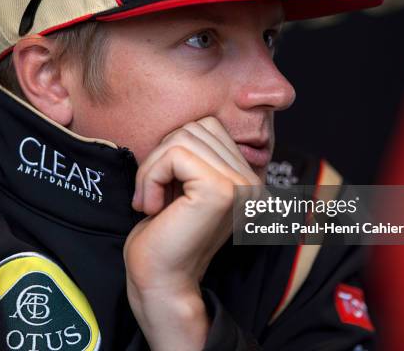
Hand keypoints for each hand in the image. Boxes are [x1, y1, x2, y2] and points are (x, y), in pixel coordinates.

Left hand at [124, 117, 261, 349]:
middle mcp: (252, 180)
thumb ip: (195, 153)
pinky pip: (175, 154)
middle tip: (151, 194)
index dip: (174, 150)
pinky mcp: (221, 190)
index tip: (163, 187)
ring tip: (152, 202)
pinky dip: (151, 176)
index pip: (208, 126)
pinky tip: (151, 207)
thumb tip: (185, 122)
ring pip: (183, 137)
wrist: (160, 280)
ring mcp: (241, 185)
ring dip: (153, 167)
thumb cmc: (165, 234)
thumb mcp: (185, 184)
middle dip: (160, 156)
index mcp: (247, 178)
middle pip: (195, 127)